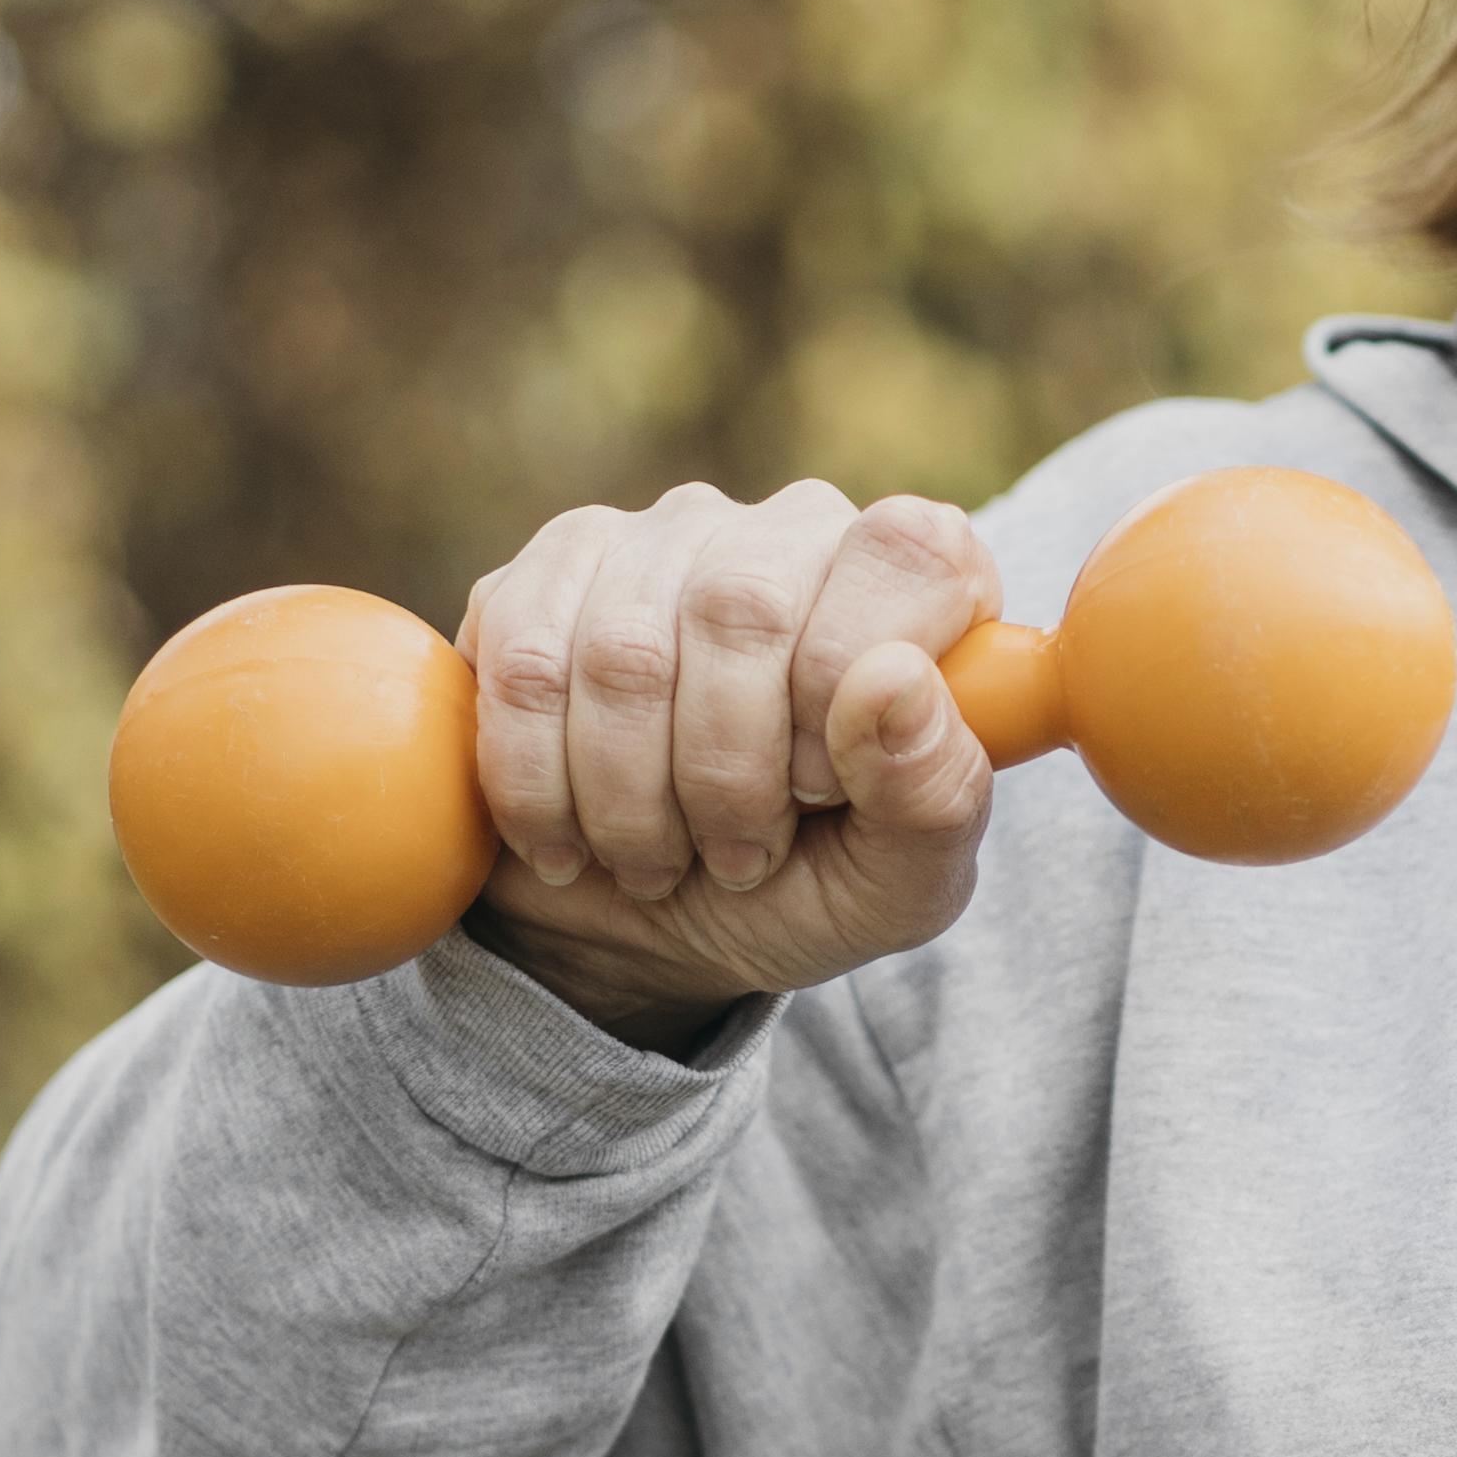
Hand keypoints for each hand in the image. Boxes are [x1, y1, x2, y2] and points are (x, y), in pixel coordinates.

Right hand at [456, 481, 1003, 1044]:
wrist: (658, 927)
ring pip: (622, 651)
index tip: (821, 792)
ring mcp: (661, 536)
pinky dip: (539, 785)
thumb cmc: (807, 886)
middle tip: (738, 859)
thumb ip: (935, 793)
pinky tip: (570, 838)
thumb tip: (896, 680)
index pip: (904, 553)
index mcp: (913, 579)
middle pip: (742, 607)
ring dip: (630, 800)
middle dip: (727, 773)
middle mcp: (791, 529)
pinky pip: (522, 664)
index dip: (848, 686)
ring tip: (657, 862)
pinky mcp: (550, 572)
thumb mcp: (901, 882)